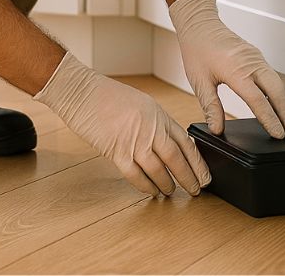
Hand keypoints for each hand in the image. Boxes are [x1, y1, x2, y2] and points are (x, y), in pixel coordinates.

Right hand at [35, 52, 211, 196]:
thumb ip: (155, 122)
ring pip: (158, 170)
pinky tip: (151, 191)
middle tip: (196, 189)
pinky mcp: (116, 152)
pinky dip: (146, 186)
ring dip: (167, 184)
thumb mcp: (140, 103)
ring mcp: (134, 140)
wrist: (80, 92)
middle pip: (176, 159)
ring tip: (171, 191)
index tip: (204, 174)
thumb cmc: (105, 95)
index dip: (197, 162)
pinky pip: (136, 175)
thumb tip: (167, 143)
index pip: (185, 142)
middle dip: (188, 177)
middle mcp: (150, 128)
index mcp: (158, 114)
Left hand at [169, 0, 284, 138]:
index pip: (258, 100)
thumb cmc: (197, 49)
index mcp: (236, 70)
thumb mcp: (199, 81)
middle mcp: (251, 63)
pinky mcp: (257, 58)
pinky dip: (280, 93)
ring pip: (279, 84)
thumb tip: (217, 128)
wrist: (200, 25)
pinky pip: (274, 77)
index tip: (278, 134)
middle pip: (277, 91)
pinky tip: (281, 105)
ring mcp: (256, 59)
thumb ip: (210, 106)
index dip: (269, 119)